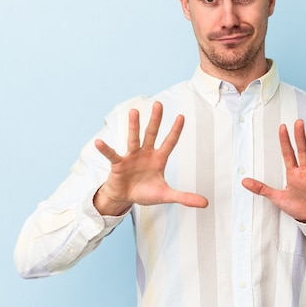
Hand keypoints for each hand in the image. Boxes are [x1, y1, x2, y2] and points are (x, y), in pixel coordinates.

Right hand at [94, 101, 207, 215]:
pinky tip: (99, 142)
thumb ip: (184, 197)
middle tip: (158, 104)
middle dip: (156, 120)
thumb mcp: (166, 195)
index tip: (181, 117)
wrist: (125, 198)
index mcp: (159, 159)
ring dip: (133, 126)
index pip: (169, 142)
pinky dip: (106, 150)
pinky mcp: (118, 164)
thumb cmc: (145, 192)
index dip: (175, 131)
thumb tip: (205, 203)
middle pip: (152, 134)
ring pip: (134, 139)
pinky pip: (112, 155)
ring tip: (133, 112)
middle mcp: (145, 154)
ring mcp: (131, 157)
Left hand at [242, 119, 305, 225]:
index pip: (288, 153)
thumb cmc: (298, 208)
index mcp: (294, 173)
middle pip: (302, 151)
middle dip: (299, 137)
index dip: (285, 141)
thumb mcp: (277, 198)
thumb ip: (261, 189)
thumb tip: (243, 181)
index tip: (282, 127)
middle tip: (298, 122)